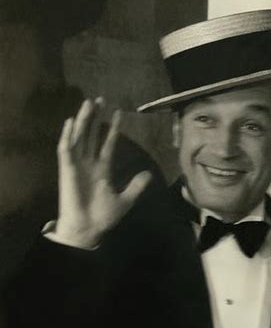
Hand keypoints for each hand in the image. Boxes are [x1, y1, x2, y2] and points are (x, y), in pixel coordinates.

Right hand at [56, 98, 151, 246]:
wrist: (88, 228)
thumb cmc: (102, 216)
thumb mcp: (124, 200)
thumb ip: (135, 186)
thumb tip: (148, 174)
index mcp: (102, 169)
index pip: (108, 143)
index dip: (112, 128)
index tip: (119, 113)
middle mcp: (89, 163)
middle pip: (91, 134)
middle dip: (95, 117)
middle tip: (100, 98)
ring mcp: (77, 165)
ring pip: (79, 137)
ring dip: (82, 120)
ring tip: (88, 103)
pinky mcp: (67, 170)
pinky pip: (65, 150)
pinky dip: (67, 136)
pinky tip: (70, 122)